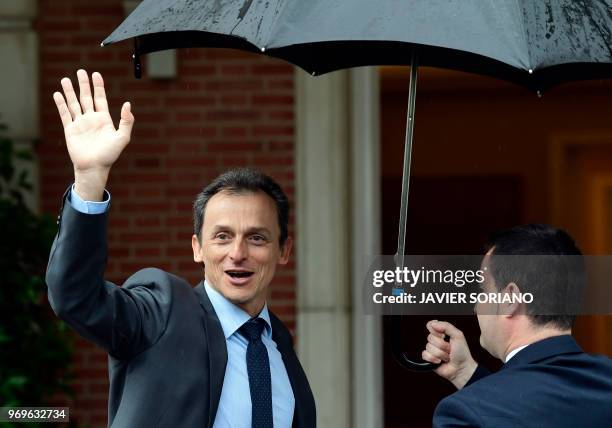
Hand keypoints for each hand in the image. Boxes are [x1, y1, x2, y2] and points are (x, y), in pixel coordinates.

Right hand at [53, 69, 133, 200]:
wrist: (94, 167)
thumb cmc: (109, 155)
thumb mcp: (122, 137)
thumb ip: (126, 121)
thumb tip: (128, 104)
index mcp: (104, 120)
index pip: (100, 98)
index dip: (98, 86)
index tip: (96, 74)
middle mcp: (91, 119)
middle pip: (87, 97)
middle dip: (84, 85)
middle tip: (81, 71)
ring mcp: (80, 124)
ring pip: (74, 103)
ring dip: (70, 91)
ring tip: (66, 79)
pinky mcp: (70, 130)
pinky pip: (65, 114)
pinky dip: (61, 104)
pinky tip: (58, 94)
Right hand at [422, 320, 477, 389]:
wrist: (462, 368)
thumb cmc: (462, 353)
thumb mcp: (458, 335)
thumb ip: (446, 326)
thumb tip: (433, 323)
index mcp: (442, 333)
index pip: (431, 325)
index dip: (436, 331)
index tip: (443, 335)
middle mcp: (436, 341)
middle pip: (430, 337)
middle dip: (442, 345)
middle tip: (449, 349)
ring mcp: (432, 350)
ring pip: (429, 347)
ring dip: (440, 353)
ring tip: (447, 357)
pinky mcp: (429, 359)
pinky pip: (425, 355)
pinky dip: (434, 359)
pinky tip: (440, 361)